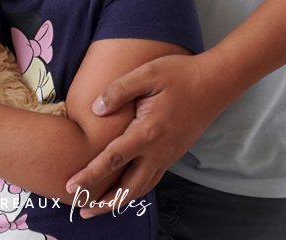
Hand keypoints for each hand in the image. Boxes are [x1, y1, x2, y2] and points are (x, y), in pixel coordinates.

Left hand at [66, 51, 232, 217]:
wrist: (215, 82)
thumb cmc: (180, 74)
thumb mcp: (147, 73)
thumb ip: (119, 90)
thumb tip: (96, 109)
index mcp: (148, 131)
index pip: (113, 159)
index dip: (90, 174)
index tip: (70, 185)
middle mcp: (158, 150)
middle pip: (127, 188)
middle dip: (103, 203)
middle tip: (80, 210)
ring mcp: (168, 154)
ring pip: (141, 188)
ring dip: (119, 201)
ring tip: (98, 207)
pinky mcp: (174, 153)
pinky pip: (152, 179)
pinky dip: (135, 190)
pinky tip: (126, 189)